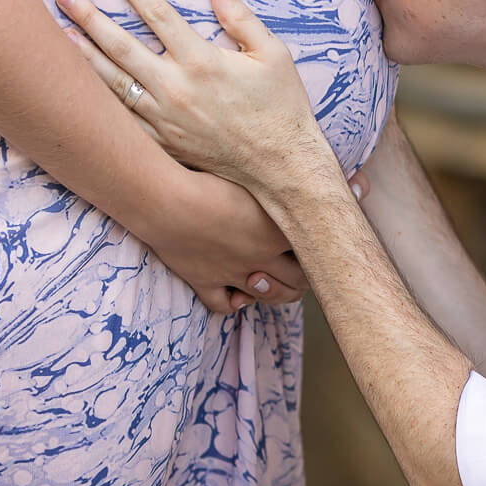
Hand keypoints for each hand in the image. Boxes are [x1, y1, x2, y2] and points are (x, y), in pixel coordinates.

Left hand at [55, 0, 339, 211]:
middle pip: (121, 47)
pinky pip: (124, 121)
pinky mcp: (164, 144)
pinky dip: (101, 103)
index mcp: (202, 61)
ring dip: (85, 57)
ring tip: (61, 37)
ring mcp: (165, 119)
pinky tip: (84, 90)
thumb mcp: (272, 54)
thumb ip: (240, 17)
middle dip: (90, 18)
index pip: (158, 16)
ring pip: (113, 83)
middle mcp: (176, 88)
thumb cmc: (282, 106)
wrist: (281, 165)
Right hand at [157, 167, 307, 312]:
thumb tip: (299, 184)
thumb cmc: (210, 179)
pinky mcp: (205, 282)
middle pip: (296, 283)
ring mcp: (233, 273)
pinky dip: (233, 304)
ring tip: (267, 276)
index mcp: (277, 232)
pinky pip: (224, 306)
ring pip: (265, 296)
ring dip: (272, 291)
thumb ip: (276, 189)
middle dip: (300, 278)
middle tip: (295, 266)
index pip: (313, 253)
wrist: (168, 202)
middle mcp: (261, 257)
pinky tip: (235, 293)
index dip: (317, 250)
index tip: (312, 241)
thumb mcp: (254, 179)